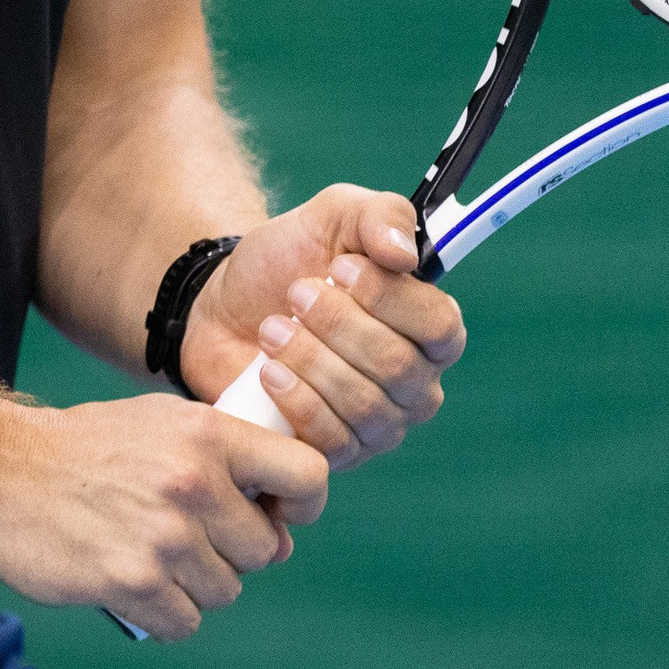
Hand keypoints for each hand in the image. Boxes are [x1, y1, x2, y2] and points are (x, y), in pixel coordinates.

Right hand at [0, 392, 327, 641]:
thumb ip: (224, 464)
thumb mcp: (161, 426)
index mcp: (210, 434)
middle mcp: (195, 483)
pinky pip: (184, 623)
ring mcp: (164, 537)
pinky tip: (133, 583)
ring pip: (225, 591)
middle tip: (186, 536)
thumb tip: (281, 536)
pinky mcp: (130, 582)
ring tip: (149, 553)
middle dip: (234, 552)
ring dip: (194, 585)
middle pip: (265, 550)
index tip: (274, 514)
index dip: (301, 504)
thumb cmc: (84, 449)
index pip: (308, 475)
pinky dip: (163, 614)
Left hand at [180, 187, 465, 466]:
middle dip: (337, 325)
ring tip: (272, 328)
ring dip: (310, 359)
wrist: (227, 305)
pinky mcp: (340, 454)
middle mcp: (417, 381)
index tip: (341, 267)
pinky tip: (268, 370)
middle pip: (398, 367)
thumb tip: (404, 253)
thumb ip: (380, 216)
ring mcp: (381, 424)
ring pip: (364, 405)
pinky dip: (296, 400)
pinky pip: (333, 441)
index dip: (390, 299)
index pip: (441, 326)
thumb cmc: (292, 258)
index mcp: (430, 325)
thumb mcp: (333, 214)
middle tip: (295, 294)